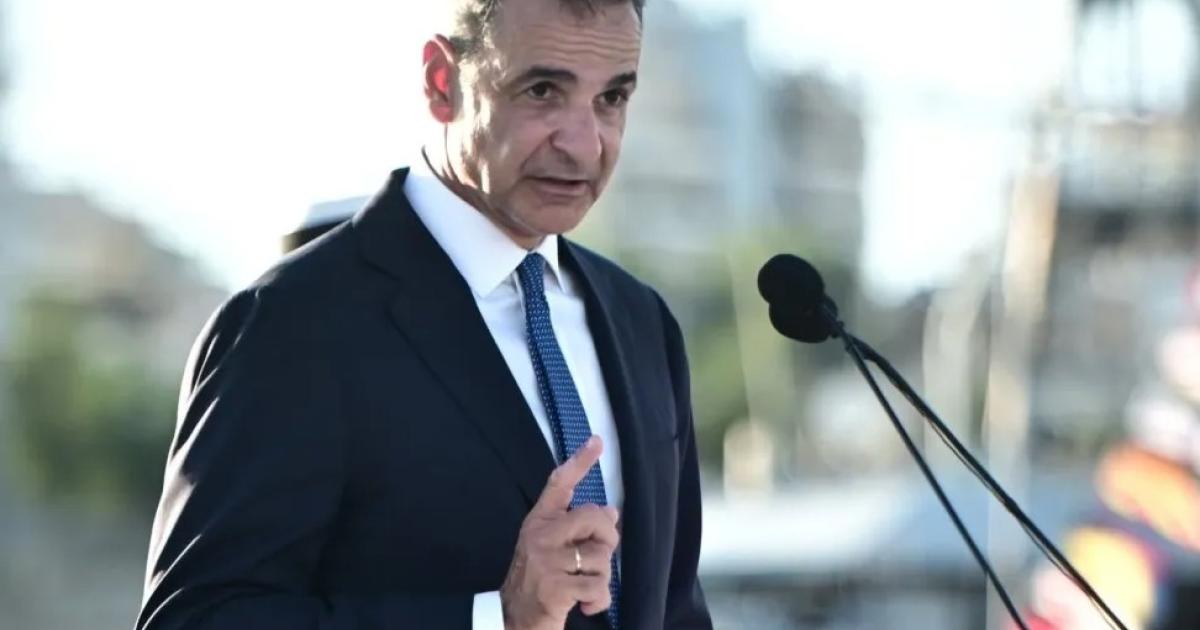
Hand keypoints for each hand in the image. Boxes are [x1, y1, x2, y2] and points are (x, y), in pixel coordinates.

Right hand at [501, 436, 619, 629]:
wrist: (514, 619)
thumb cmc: (539, 582)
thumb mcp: (552, 550)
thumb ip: (579, 530)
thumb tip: (611, 511)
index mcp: (539, 522)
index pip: (559, 484)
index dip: (579, 462)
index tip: (596, 441)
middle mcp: (540, 536)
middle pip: (593, 517)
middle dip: (608, 538)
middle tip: (600, 557)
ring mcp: (546, 561)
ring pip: (601, 556)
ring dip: (602, 578)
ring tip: (585, 586)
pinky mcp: (555, 587)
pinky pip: (598, 586)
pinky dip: (599, 600)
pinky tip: (585, 605)